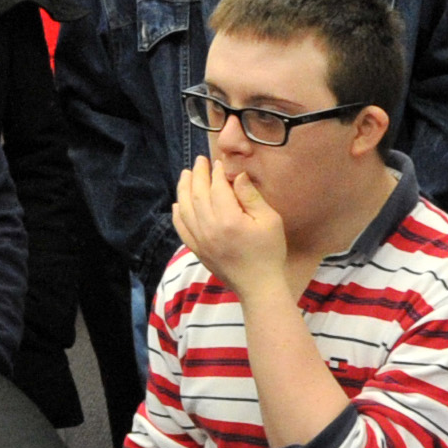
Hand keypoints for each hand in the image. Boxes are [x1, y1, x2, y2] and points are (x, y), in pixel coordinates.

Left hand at [171, 156, 288, 300]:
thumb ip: (251, 196)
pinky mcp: (197, 250)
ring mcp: (200, 241)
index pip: (217, 188)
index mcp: (229, 220)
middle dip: (198, 175)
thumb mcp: (270, 220)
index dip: (217, 173)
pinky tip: (178, 203)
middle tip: (199, 161)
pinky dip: (177, 213)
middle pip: (197, 195)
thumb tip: (237, 175)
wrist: (259, 287)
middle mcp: (209, 229)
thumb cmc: (269, 252)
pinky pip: (181, 228)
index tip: (219, 162)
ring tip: (186, 175)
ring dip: (184, 189)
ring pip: (185, 209)